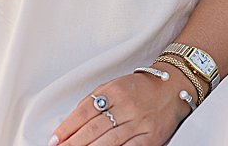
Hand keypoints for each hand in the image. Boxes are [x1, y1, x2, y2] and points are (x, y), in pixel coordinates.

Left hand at [50, 72, 191, 145]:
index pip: (83, 111)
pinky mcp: (151, 137)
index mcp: (112, 91)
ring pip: (110, 140)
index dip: (67, 126)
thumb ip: (95, 101)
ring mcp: (139, 122)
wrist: (172, 87)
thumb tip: (73, 121)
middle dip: (75, 141)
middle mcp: (125, 106)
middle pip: (94, 128)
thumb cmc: (139, 88)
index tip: (55, 138)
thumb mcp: (113, 86)